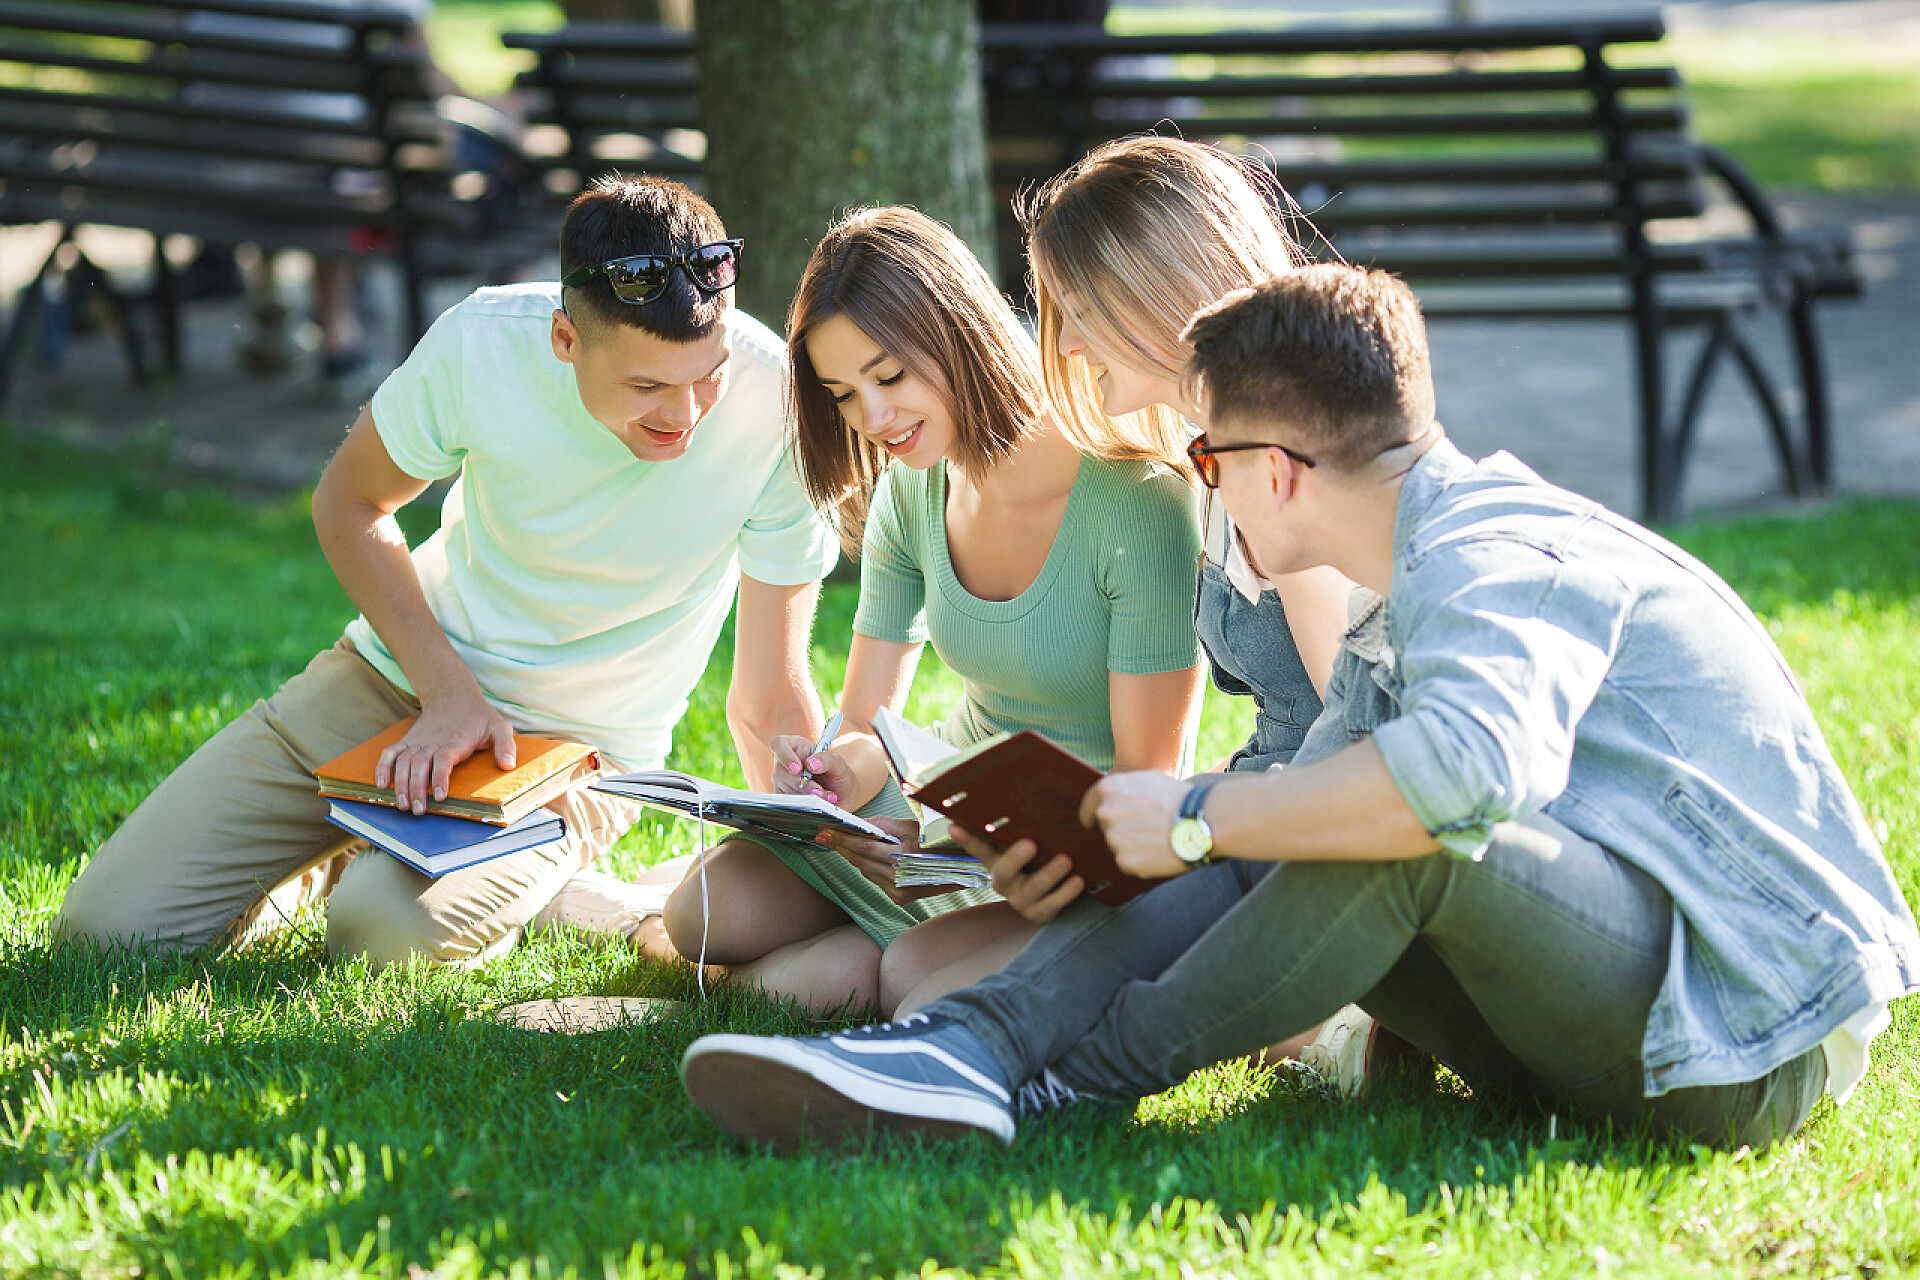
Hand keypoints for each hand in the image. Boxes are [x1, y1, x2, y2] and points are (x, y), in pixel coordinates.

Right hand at [376, 689, 516, 814]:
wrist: (453, 694)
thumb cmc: (478, 716)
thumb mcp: (499, 727)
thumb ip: (505, 745)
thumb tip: (508, 765)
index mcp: (455, 742)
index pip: (443, 760)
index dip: (440, 778)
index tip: (440, 796)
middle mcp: (432, 742)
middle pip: (419, 766)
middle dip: (416, 789)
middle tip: (418, 811)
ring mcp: (417, 742)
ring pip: (403, 762)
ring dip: (400, 784)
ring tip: (402, 805)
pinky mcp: (407, 741)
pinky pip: (390, 753)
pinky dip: (383, 767)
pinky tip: (381, 784)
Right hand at [769, 736, 855, 805]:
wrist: (842, 796)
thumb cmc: (838, 775)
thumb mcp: (839, 764)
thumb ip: (827, 759)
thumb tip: (811, 763)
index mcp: (797, 747)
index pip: (778, 744)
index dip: (784, 755)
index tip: (798, 768)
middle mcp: (786, 763)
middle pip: (780, 770)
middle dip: (799, 783)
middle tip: (818, 790)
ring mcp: (783, 781)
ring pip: (783, 788)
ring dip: (805, 795)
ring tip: (826, 797)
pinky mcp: (784, 797)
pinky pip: (785, 802)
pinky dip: (802, 804)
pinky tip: (818, 804)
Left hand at [819, 815, 950, 904]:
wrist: (959, 869)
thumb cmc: (935, 841)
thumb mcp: (912, 826)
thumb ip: (883, 824)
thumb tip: (859, 823)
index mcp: (904, 856)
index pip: (864, 847)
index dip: (842, 839)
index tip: (825, 831)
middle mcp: (899, 877)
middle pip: (860, 861)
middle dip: (840, 847)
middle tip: (824, 836)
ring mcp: (898, 891)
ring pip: (865, 872)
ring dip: (851, 857)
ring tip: (838, 843)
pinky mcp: (898, 898)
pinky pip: (874, 880)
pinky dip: (866, 868)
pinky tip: (862, 857)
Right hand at [946, 823, 1083, 923]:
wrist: (1061, 890)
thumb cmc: (1044, 854)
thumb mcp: (1032, 838)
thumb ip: (1023, 824)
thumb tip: (1023, 785)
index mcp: (997, 859)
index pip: (979, 847)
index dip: (966, 838)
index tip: (953, 826)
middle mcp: (1004, 881)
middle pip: (1004, 871)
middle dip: (1015, 858)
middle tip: (1030, 843)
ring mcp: (1020, 899)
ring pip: (1032, 889)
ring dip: (1049, 874)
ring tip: (1066, 859)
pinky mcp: (1039, 914)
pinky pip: (1051, 906)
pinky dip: (1066, 894)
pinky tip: (1079, 880)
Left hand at [1078, 770, 1192, 878]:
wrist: (1198, 822)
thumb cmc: (1178, 798)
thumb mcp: (1149, 778)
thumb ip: (1125, 787)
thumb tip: (1115, 795)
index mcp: (1110, 789)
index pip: (1089, 803)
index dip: (1088, 813)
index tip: (1087, 821)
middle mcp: (1107, 813)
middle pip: (1106, 826)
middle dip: (1121, 828)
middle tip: (1145, 828)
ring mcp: (1114, 839)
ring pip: (1118, 845)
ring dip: (1132, 844)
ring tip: (1156, 838)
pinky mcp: (1125, 861)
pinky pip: (1128, 861)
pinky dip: (1140, 859)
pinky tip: (1157, 851)